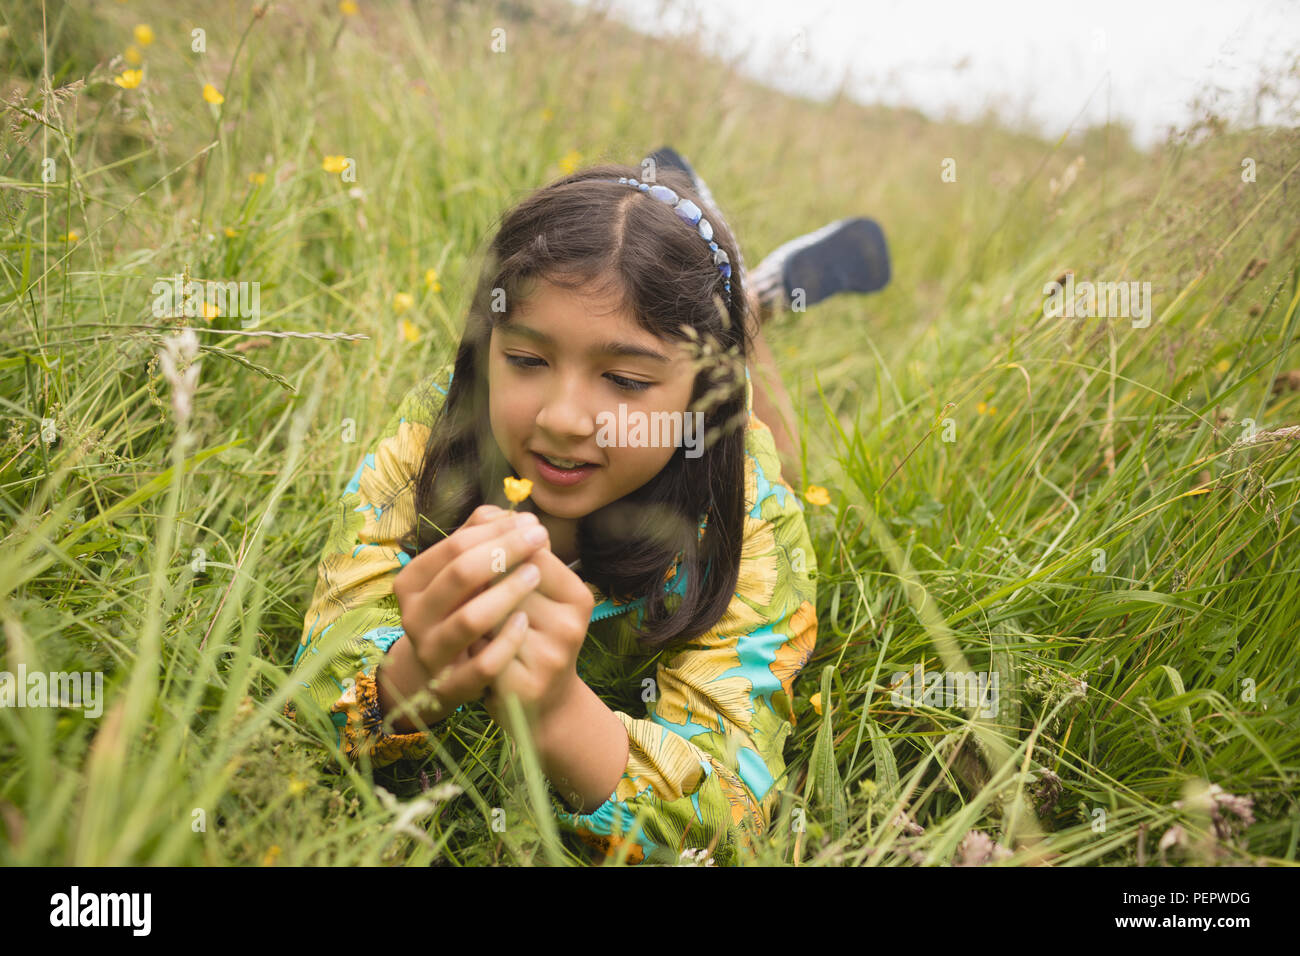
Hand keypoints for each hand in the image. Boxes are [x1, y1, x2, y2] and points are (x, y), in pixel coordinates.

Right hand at [378, 504, 548, 729]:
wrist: (449, 674)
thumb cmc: (462, 610)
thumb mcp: (462, 573)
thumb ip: (479, 538)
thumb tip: (509, 513)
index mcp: (412, 583)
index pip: (453, 547)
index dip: (495, 531)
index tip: (530, 522)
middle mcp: (414, 617)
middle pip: (460, 575)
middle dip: (505, 551)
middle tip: (540, 537)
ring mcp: (432, 653)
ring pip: (470, 619)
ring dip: (507, 592)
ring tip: (535, 573)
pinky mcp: (453, 685)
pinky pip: (483, 664)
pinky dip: (507, 641)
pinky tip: (525, 621)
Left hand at [481, 544, 594, 733]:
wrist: (541, 707)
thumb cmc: (530, 639)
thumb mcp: (534, 595)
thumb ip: (512, 553)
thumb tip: (490, 512)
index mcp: (577, 596)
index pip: (529, 553)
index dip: (494, 551)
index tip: (478, 559)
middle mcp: (570, 625)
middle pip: (507, 582)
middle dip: (478, 583)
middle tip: (464, 592)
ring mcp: (550, 658)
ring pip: (489, 616)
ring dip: (468, 613)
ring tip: (464, 621)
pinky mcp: (523, 686)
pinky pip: (480, 651)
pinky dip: (468, 647)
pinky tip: (468, 651)